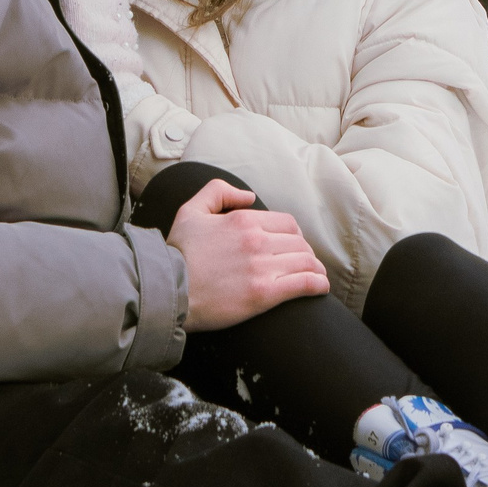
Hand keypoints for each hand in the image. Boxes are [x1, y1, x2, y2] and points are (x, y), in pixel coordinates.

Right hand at [168, 179, 329, 330]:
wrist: (166, 292)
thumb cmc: (176, 254)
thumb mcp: (190, 211)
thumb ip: (218, 192)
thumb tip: (249, 196)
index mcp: (243, 220)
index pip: (286, 223)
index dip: (293, 235)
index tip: (292, 246)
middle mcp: (257, 240)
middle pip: (299, 242)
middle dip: (305, 252)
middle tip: (304, 263)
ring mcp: (262, 267)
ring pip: (306, 261)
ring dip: (315, 268)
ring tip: (317, 276)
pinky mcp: (264, 294)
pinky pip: (304, 283)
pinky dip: (318, 284)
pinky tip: (321, 288)